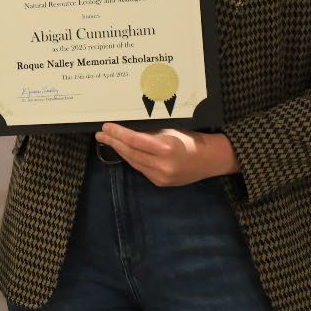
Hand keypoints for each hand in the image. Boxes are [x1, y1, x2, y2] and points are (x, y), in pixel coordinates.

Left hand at [93, 124, 237, 186]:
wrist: (209, 160)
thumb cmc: (191, 139)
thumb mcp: (171, 129)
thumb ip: (150, 131)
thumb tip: (126, 128)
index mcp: (166, 147)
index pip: (134, 140)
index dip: (118, 133)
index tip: (106, 127)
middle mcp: (162, 164)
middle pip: (131, 152)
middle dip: (114, 142)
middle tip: (101, 134)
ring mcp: (161, 176)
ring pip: (133, 162)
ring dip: (120, 151)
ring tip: (108, 141)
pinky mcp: (161, 183)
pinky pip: (141, 169)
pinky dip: (131, 159)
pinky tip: (124, 151)